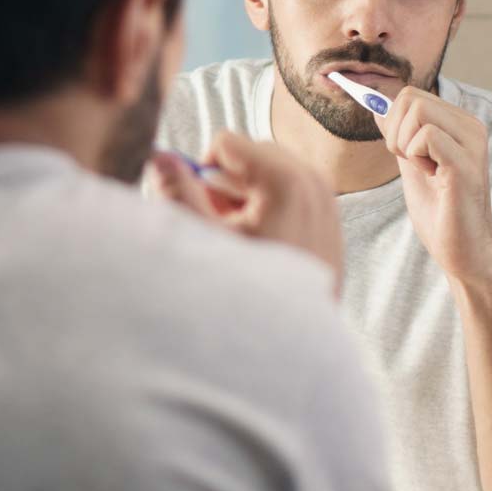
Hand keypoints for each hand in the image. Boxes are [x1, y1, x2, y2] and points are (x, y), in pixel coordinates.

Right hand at [148, 131, 343, 291]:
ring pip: (272, 174)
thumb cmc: (247, 296)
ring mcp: (327, 201)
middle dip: (229, 183)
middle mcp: (313, 181)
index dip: (205, 172)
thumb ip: (179, 192)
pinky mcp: (332, 220)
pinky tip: (265, 248)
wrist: (294, 348)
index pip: (227, 142)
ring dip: (249, 197)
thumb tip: (159, 155)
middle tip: (222, 226)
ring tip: (242, 241)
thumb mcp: (204, 241)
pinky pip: (293, 195)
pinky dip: (272, 210)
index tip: (207, 209)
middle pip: (252, 154)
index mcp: (284, 179)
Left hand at [374, 86, 491, 282]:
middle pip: (410, 98)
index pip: (411, 95)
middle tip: (413, 163)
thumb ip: (399, 135)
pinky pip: (426, 136)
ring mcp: (472, 143)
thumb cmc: (440, 212)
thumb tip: (377, 107)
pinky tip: (433, 178)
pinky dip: (415, 158)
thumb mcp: (411, 165)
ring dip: (404, 145)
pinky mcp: (466, 162)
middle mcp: (471, 127)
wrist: (462, 252)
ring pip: (417, 111)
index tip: (405, 154)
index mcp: (460, 124)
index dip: (392, 123)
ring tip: (425, 171)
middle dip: (395, 132)